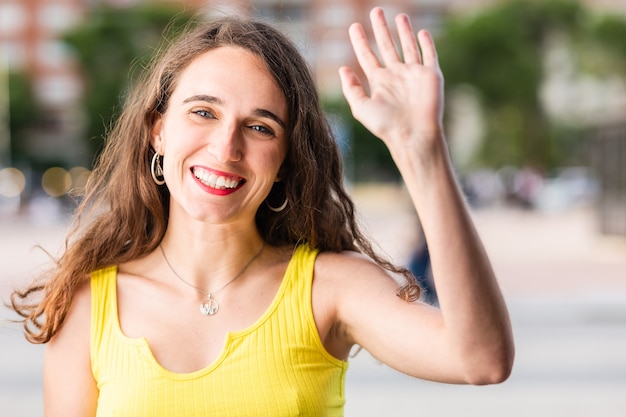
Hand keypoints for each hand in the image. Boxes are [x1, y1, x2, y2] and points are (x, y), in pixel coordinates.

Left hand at [339, 8, 443, 152]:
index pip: (367, 56)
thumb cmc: (386, 125)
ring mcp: (414, 74)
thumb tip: (342, 69)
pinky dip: (426, 43)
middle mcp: (396, 75)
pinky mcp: (431, 75)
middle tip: (375, 11)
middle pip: (386, 46)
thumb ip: (352, 88)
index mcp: (379, 82)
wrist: (413, 134)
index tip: (353, 26)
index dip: (360, 41)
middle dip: (380, 28)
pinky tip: (422, 32)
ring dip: (403, 31)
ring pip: (408, 47)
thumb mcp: (361, 107)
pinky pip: (429, 55)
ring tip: (399, 15)